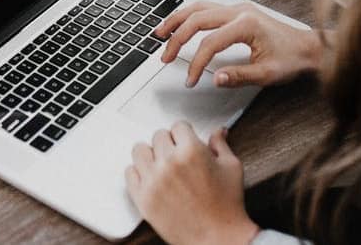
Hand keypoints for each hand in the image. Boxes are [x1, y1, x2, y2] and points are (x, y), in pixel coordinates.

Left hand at [125, 122, 258, 244]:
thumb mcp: (231, 168)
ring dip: (151, 155)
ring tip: (161, 164)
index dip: (185, 134)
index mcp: (191, 151)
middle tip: (177, 156)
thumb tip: (218, 131)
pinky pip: (129, 173)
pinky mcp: (143, 198)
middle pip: (158, 136)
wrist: (218, 239)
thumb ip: (220, 145)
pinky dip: (138, 173)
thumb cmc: (227, 207)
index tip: (186, 140)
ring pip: (140, 150)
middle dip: (169, 143)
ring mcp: (153, 180)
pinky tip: (151, 178)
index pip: (178, 126)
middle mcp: (169, 162)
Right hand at [156, 1, 323, 87]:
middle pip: (197, 19)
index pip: (210, 43)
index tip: (190, 79)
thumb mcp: (267, 74)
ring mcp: (237, 8)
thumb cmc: (292, 59)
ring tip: (160, 33)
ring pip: (198, 8)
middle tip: (165, 56)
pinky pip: (206, 8)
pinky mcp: (237, 11)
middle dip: (177, 38)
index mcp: (246, 25)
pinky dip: (189, 16)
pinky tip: (180, 24)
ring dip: (177, 20)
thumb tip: (215, 78)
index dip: (196, 63)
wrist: (308, 47)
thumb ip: (239, 76)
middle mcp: (239, 11)